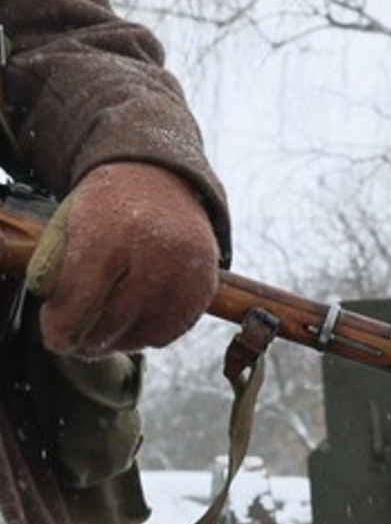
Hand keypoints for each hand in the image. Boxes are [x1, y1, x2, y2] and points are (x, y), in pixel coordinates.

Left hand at [29, 162, 221, 354]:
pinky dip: (145, 336)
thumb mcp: (69, 223)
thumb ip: (53, 270)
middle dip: (86, 340)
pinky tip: (129, 327)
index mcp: (111, 234)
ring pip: (142, 333)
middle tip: (72, 344)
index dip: (61, 327)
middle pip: (111, 321)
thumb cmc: (106, 207)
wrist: (158, 179)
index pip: (80, 300)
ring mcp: (184, 273)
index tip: (54, 338)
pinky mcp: (203, 287)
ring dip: (116, 343)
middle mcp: (154, 255)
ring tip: (99, 338)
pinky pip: (169, 331)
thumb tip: (58, 324)